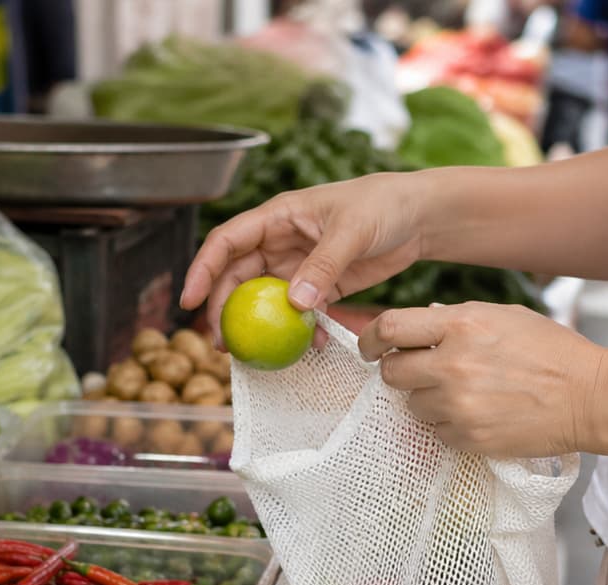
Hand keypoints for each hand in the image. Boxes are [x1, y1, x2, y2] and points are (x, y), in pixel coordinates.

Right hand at [181, 174, 428, 339]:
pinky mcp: (321, 286)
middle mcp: (280, 241)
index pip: (226, 242)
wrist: (418, 217)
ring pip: (265, 299)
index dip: (202, 270)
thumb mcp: (352, 231)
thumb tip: (293, 303)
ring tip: (252, 355)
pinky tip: (305, 348)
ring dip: (257, 326)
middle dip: (224, 310)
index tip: (189, 302)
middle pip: (237, 277)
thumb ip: (323, 265)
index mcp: (277, 217)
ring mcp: (299, 266)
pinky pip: (298, 312)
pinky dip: (297, 330)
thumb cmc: (383, 206)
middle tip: (222, 344)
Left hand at [360, 302, 604, 457]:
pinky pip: (437, 432)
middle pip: (391, 372)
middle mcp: (453, 365)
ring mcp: (459, 405)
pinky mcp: (470, 437)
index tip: (370, 347)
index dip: (371, 338)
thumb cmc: (553, 352)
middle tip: (417, 373)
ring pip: (413, 406)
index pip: (390, 328)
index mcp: (461, 325)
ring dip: (427, 401)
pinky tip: (478, 414)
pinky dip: (450, 425)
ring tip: (463, 394)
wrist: (590, 397)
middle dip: (399, 372)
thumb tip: (421, 327)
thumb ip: (457, 320)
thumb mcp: (504, 317)